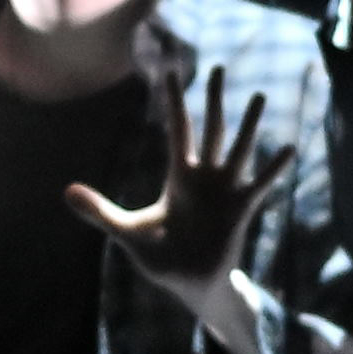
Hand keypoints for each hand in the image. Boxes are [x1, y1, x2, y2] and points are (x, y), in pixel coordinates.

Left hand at [64, 68, 293, 317]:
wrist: (190, 286)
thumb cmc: (162, 258)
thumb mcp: (127, 232)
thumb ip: (100, 212)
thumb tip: (65, 193)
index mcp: (178, 177)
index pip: (176, 129)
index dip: (174, 101)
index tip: (172, 71)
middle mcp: (204, 178)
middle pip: (211, 128)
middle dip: (215, 99)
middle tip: (221, 67)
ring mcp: (225, 191)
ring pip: (238, 148)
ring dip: (249, 124)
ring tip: (260, 96)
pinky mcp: (240, 210)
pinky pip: (259, 183)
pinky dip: (273, 167)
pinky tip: (287, 147)